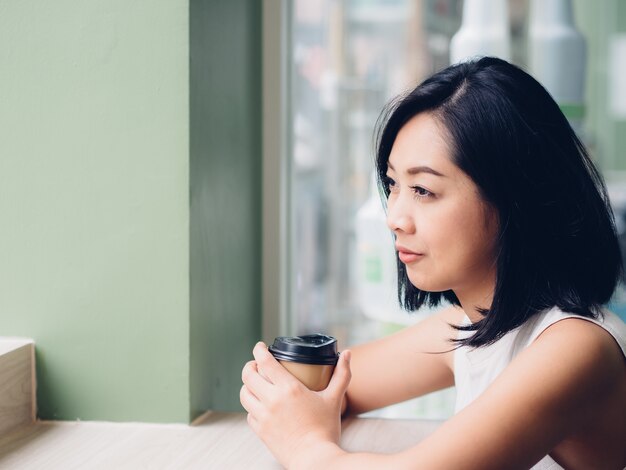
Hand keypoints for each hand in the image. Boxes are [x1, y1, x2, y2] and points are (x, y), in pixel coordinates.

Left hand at [240, 342, 351, 467]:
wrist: (315, 460)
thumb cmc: (326, 429)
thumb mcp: (335, 399)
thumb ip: (342, 374)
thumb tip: (346, 353)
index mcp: (288, 389)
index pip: (265, 362)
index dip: (259, 351)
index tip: (260, 347)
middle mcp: (271, 400)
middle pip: (248, 375)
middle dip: (250, 366)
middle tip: (257, 364)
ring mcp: (263, 416)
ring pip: (244, 394)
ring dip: (248, 385)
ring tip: (256, 383)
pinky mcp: (260, 431)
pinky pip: (249, 413)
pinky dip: (252, 406)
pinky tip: (261, 405)